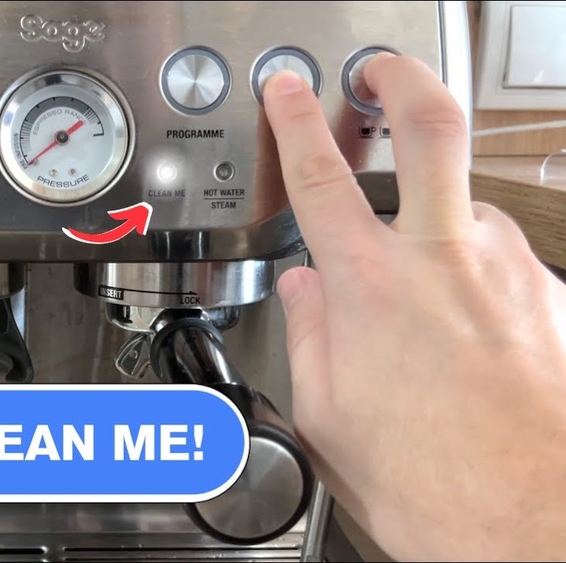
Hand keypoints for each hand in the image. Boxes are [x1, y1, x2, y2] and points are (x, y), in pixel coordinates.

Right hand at [263, 55, 565, 559]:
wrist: (534, 527)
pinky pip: (503, 263)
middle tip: (381, 73)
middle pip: (431, 127)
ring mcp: (510, 274)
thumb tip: (306, 290)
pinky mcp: (554, 300)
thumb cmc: (432, 483)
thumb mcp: (326, 415)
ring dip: (439, 220)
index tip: (290, 89)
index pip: (321, 174)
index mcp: (371, 288)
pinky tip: (464, 332)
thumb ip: (308, 333)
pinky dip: (474, 278)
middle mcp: (446, 263)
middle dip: (400, 81)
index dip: (297, 119)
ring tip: (420, 283)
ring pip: (469, 207)